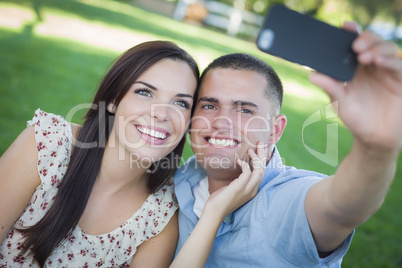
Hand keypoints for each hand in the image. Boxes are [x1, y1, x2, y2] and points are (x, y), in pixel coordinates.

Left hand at [202, 142, 267, 221]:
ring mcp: (247, 189)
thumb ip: (238, 180)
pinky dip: (244, 164)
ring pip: (259, 170)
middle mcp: (252, 190)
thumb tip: (237, 167)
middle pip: (263, 170)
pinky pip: (247, 172)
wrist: (214, 212)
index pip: (262, 173)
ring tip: (251, 149)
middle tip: (260, 143)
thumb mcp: (232, 188)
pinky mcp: (240, 187)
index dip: (261, 161)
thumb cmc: (220, 200)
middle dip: (262, 155)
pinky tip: (238, 161)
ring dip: (256, 158)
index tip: (257, 150)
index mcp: (252, 191)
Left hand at [310, 22, 401, 151]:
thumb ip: (330, 87)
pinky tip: (379, 62)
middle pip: (373, 42)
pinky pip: (398, 65)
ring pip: (386, 49)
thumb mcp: (340, 102)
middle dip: (365, 39)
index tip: (345, 26)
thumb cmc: (356, 118)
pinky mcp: (400, 80)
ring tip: (364, 56)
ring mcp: (387, 72)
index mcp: (355, 68)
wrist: (374, 138)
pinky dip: (389, 61)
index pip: (355, 45)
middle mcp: (372, 66)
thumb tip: (312, 74)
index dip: (352, 32)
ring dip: (376, 49)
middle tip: (355, 46)